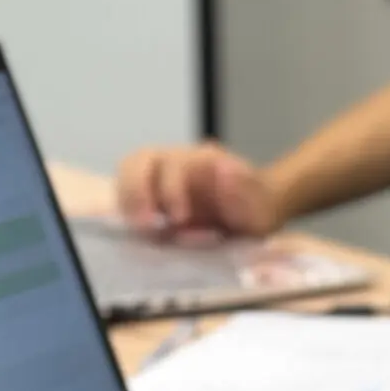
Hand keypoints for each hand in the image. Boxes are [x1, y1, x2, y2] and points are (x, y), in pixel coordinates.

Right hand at [115, 141, 280, 237]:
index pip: (174, 163)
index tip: (179, 219)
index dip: (170, 190)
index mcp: (204, 159)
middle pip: (141, 160)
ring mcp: (161, 173)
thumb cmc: (258, 208)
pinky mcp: (151, 191)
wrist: (260, 210)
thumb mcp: (262, 205)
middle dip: (137, 191)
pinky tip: (138, 231)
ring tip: (138, 230)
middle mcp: (178, 160)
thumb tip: (222, 168)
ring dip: (127, 200)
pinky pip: (128, 191)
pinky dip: (127, 209)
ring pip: (129, 171)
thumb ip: (243, 190)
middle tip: (146, 225)